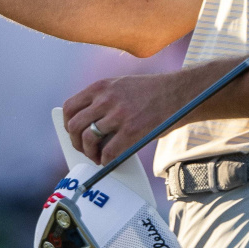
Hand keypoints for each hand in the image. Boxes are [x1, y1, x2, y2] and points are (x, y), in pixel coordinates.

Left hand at [64, 71, 193, 163]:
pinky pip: (109, 151)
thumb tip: (87, 123)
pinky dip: (105, 160)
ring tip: (97, 157)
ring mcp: (118, 114)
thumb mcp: (120, 85)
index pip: (70, 107)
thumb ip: (102, 99)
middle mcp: (105, 99)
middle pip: (75, 125)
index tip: (73, 133)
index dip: (68, 124)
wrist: (180, 92)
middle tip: (83, 149)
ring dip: (89, 153)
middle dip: (75, 142)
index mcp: (100, 87)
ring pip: (89, 139)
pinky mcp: (132, 130)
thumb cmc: (152, 92)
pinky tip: (109, 162)